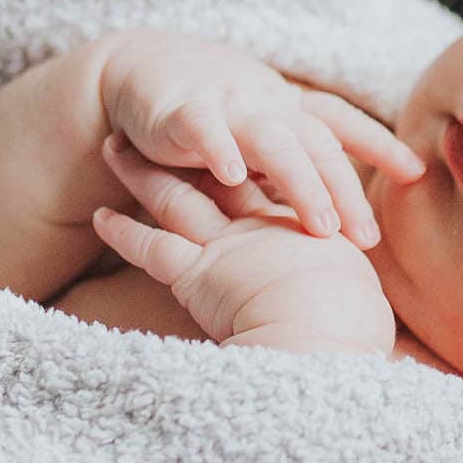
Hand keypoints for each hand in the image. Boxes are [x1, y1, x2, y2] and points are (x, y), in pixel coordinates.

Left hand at [94, 136, 396, 352]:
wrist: (329, 334)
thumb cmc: (349, 325)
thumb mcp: (354, 301)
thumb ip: (341, 289)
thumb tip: (361, 315)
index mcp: (298, 233)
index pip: (266, 191)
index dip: (245, 166)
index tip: (232, 151)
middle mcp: (260, 231)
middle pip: (217, 179)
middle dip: (191, 151)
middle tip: (168, 128)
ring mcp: (227, 247)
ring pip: (175, 199)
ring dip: (143, 174)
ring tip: (115, 150)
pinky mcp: (198, 274)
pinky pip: (151, 248)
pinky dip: (124, 233)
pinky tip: (100, 218)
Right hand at [96, 28, 421, 243]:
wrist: (135, 67)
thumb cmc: (205, 110)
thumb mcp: (254, 136)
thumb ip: (290, 166)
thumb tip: (335, 214)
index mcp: (286, 109)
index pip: (340, 125)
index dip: (378, 144)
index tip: (415, 173)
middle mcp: (266, 103)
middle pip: (317, 145)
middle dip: (345, 190)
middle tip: (368, 239)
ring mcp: (226, 104)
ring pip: (273, 140)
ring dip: (301, 182)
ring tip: (322, 225)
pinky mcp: (180, 110)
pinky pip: (204, 128)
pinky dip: (219, 149)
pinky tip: (232, 176)